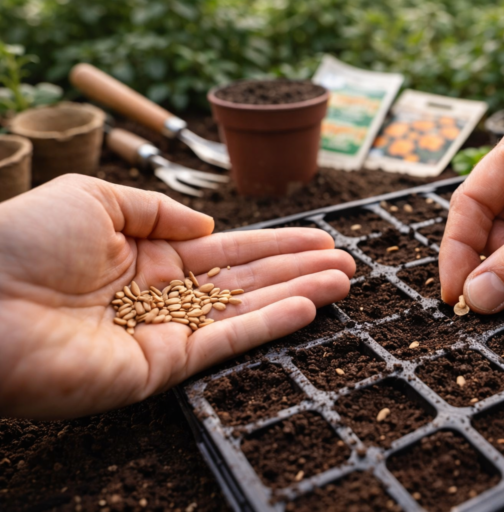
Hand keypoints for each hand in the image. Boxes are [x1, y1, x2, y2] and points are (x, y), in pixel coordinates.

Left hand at [0, 175, 354, 418]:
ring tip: (343, 282)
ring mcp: (165, 333)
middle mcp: (163, 295)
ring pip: (246, 311)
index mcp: (147, 256)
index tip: (318, 237)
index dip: (276, 242)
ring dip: (297, 295)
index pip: (228, 250)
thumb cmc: (22, 242)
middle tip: (347, 263)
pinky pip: (225, 342)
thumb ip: (157, 210)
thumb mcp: (93, 198)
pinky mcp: (161, 367)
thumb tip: (209, 225)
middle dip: (298, 270)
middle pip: (247, 281)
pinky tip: (307, 306)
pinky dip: (268, 325)